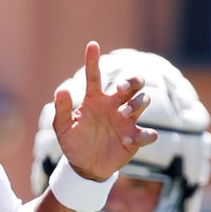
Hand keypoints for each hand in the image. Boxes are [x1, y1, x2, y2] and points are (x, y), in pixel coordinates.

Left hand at [53, 41, 157, 181]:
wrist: (85, 167)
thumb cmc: (74, 143)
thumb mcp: (63, 128)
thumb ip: (63, 109)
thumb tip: (62, 90)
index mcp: (96, 100)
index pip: (94, 75)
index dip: (92, 59)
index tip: (91, 44)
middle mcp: (114, 106)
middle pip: (132, 83)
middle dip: (131, 80)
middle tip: (121, 89)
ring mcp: (127, 121)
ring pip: (143, 101)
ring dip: (136, 104)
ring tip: (123, 113)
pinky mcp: (135, 139)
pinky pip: (148, 133)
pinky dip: (144, 134)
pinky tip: (130, 139)